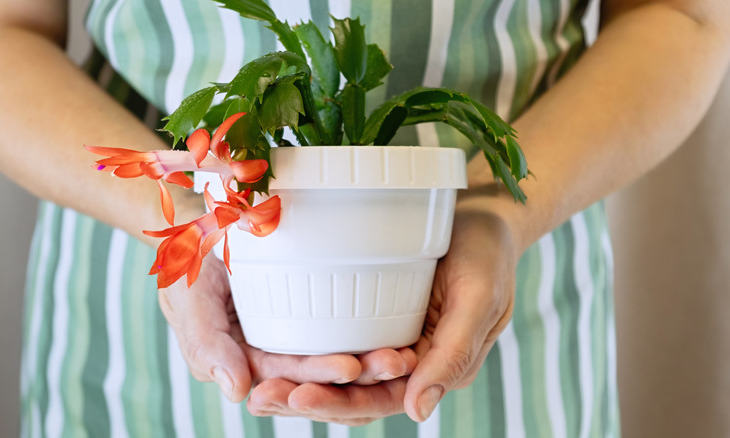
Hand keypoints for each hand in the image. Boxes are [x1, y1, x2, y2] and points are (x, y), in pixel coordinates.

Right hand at [157, 255, 416, 402]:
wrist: (199, 219)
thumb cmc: (187, 259)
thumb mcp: (187, 298)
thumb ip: (206, 343)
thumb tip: (236, 391)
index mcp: (246, 359)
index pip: (285, 374)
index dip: (316, 375)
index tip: (352, 367)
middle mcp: (276, 350)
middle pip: (319, 371)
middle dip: (359, 372)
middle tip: (396, 362)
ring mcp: (295, 329)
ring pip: (337, 351)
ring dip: (372, 359)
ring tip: (407, 354)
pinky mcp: (311, 303)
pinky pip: (342, 320)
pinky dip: (370, 325)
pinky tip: (402, 327)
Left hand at [246, 196, 518, 423]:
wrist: (483, 214)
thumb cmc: (486, 252)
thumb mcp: (478, 299)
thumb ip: (454, 354)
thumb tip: (417, 412)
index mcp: (435, 368)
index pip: (380, 400)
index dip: (337, 403)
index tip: (295, 395)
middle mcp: (408, 362)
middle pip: (351, 395)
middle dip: (306, 400)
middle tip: (259, 398)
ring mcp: (389, 339)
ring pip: (340, 376)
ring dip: (300, 383)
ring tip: (256, 388)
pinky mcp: (376, 314)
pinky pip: (339, 340)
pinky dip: (310, 352)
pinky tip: (273, 351)